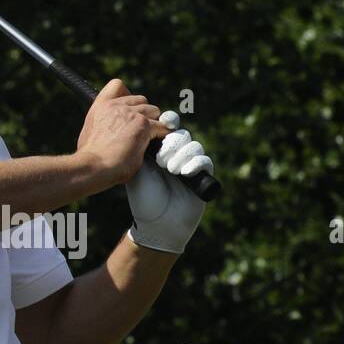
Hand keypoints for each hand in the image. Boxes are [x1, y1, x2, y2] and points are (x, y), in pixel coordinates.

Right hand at [75, 78, 169, 185]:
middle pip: (141, 99)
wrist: (94, 165)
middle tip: (141, 130)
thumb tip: (109, 133)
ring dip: (154, 123)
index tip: (130, 109)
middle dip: (144, 113)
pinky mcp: (143, 124)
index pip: (117, 85)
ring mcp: (130, 113)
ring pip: (154, 111)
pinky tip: (159, 143)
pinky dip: (163, 134)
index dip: (128, 96)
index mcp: (100, 107)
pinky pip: (163, 126)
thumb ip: (103, 125)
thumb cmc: (91, 156)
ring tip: (149, 138)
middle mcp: (115, 106)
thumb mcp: (89, 133)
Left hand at [125, 111, 211, 253]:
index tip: (163, 121)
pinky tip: (183, 172)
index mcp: (159, 148)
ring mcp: (189, 164)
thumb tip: (143, 122)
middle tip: (160, 159)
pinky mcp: (202, 177)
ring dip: (181, 154)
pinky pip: (205, 161)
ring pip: (194, 145)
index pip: (168, 126)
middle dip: (172, 143)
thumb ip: (142, 145)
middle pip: (181, 134)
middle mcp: (175, 154)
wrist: (156, 222)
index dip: (168, 121)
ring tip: (168, 169)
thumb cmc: (143, 196)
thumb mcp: (138, 167)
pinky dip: (195, 163)